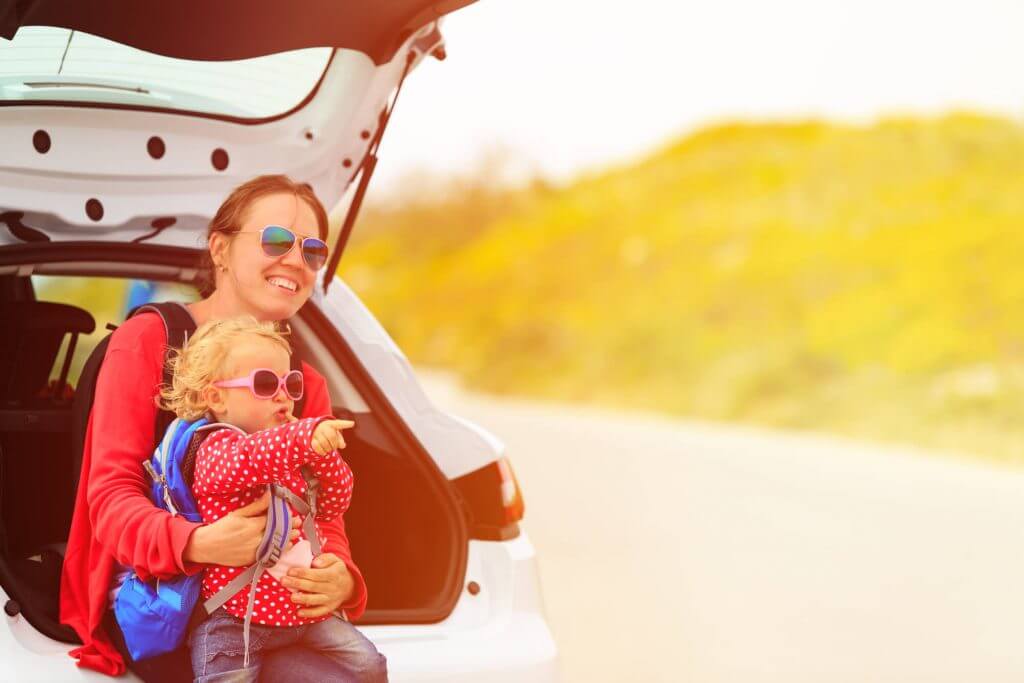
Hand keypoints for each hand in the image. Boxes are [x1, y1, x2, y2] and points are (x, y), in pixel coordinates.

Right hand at [184, 490, 300, 565]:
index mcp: (253, 525)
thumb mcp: (238, 513)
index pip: (274, 520)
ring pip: (276, 546)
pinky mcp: (252, 560)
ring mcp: (254, 551)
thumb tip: (270, 495)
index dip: (285, 517)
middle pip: (278, 533)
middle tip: (298, 524)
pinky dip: (278, 551)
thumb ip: (256, 506)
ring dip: (287, 541)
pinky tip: (284, 547)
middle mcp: (256, 539)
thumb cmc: (222, 527)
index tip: (293, 514)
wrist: (207, 546)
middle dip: (290, 528)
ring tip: (295, 536)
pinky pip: (269, 555)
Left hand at [279, 553, 354, 618]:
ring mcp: (331, 599)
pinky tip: (299, 612)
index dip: (303, 573)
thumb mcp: (335, 560)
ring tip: (291, 597)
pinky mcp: (329, 608)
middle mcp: (333, 588)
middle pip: (313, 586)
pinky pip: (319, 612)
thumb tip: (315, 563)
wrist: (349, 585)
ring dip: (302, 599)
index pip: (317, 574)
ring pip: (315, 600)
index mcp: (334, 574)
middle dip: (297, 584)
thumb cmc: (337, 571)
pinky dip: (309, 613)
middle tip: (284, 581)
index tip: (291, 571)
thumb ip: (325, 558)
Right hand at [311, 419, 354, 455]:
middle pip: (331, 436)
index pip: (339, 424)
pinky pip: (316, 446)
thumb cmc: (328, 433)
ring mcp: (316, 432)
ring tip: (329, 450)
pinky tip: (324, 453)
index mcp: (331, 424)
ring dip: (328, 449)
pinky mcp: (310, 439)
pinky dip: (322, 452)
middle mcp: (323, 427)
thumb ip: (340, 440)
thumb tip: (342, 446)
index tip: (352, 424)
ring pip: (323, 442)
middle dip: (334, 444)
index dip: (346, 424)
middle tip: (334, 447)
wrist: (313, 431)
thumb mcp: (335, 435)